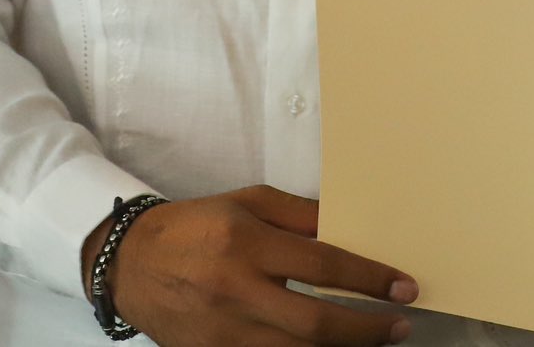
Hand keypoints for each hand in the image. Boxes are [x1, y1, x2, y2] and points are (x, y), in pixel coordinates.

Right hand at [83, 185, 416, 345]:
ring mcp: (222, 331)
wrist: (129, 262)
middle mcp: (236, 291)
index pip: (322, 266)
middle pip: (314, 323)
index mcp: (247, 244)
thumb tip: (349, 226)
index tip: (403, 288)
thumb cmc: (197, 224)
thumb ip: (300, 215)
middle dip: (366, 329)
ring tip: (373, 342)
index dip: (369, 279)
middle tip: (401, 326)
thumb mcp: (248, 202)